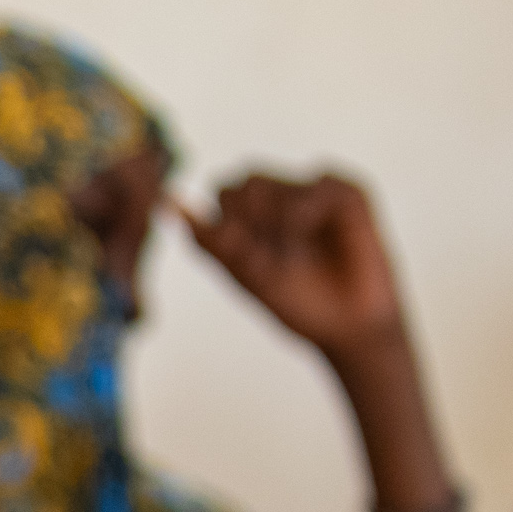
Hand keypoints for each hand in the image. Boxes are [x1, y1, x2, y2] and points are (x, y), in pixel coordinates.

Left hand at [183, 173, 412, 371]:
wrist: (348, 328)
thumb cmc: (297, 304)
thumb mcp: (245, 272)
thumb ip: (207, 238)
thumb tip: (164, 201)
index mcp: (257, 215)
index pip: (225, 191)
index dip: (230, 224)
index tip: (249, 260)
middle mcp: (285, 196)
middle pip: (243, 183)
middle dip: (248, 224)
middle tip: (270, 260)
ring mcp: (315, 191)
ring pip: (271, 183)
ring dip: (272, 225)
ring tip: (292, 258)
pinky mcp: (348, 193)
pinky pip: (315, 182)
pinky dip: (303, 212)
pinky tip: (314, 238)